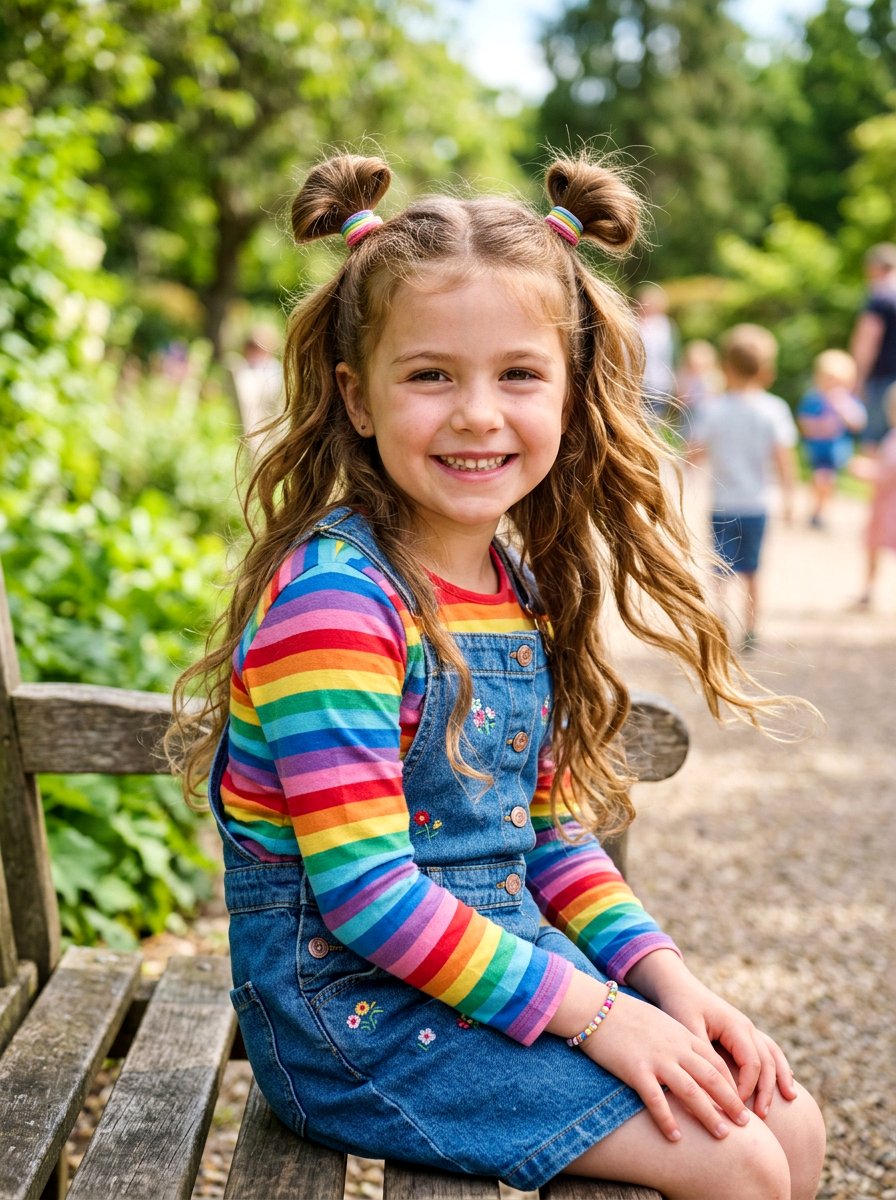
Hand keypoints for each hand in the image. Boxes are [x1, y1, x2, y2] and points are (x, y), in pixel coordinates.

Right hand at [577, 989, 750, 1142]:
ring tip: (722, 1134)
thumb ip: (678, 1041)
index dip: (733, 1085)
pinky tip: (675, 1136)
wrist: (596, 1008)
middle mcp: (675, 1048)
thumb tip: (692, 1062)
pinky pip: (656, 1099)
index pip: (717, 1063)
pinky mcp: (635, 1069)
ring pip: (691, 1091)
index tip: (742, 1103)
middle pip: (711, 1078)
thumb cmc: (627, 1016)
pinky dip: (667, 1119)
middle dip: (731, 1102)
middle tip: (745, 1124)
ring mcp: (656, 1059)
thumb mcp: (661, 1023)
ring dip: (708, 1114)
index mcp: (682, 1035)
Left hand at [650, 972, 797, 1119]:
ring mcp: (748, 1028)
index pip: (751, 1062)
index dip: (746, 1087)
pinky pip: (768, 1049)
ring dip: (780, 1077)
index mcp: (735, 1026)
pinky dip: (779, 1065)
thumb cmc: (680, 1005)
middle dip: (766, 1089)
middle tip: (762, 1116)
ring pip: (773, 1054)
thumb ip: (705, 1056)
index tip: (734, 1105)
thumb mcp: (688, 1028)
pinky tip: (785, 1079)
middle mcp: (747, 1027)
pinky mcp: (743, 1032)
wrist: (677, 985)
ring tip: (790, 1098)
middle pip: (767, 1061)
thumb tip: (720, 1089)